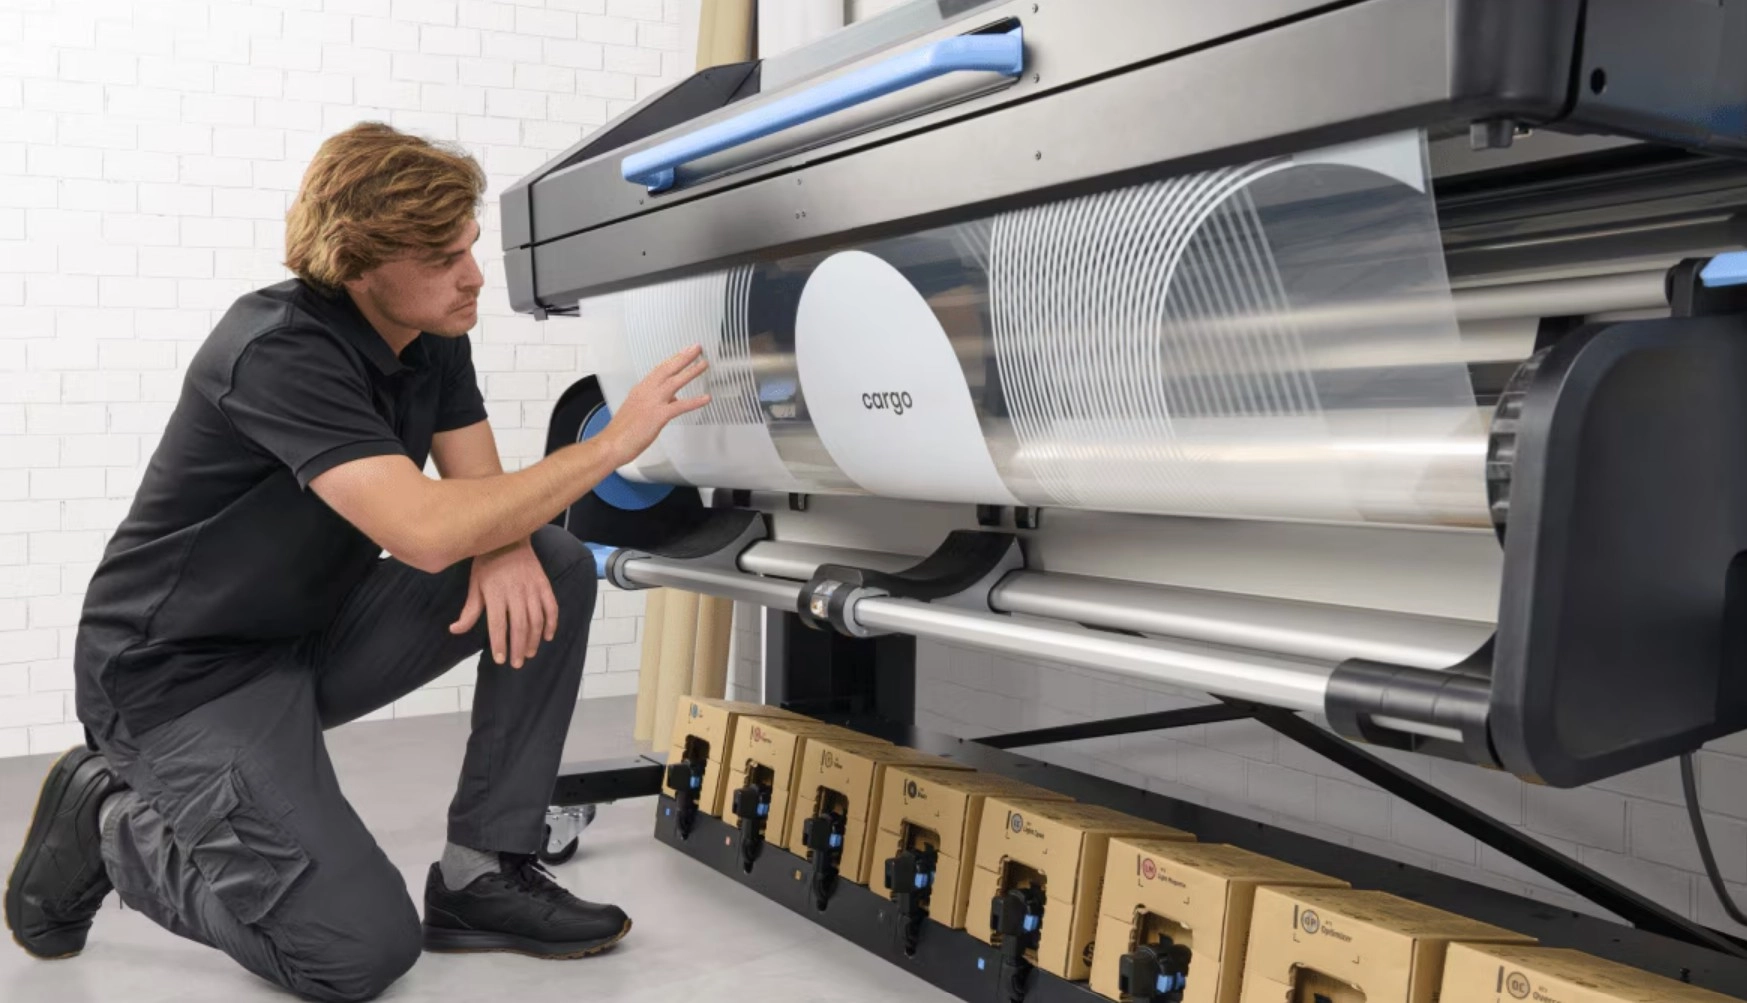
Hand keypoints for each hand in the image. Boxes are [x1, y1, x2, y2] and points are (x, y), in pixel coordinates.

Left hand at [449, 537, 558, 668]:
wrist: (509, 538)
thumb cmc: (487, 562)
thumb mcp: (475, 585)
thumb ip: (469, 610)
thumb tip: (455, 630)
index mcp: (495, 593)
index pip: (498, 625)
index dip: (500, 644)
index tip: (500, 659)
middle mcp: (515, 592)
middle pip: (519, 626)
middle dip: (519, 648)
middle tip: (517, 663)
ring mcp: (532, 588)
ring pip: (536, 620)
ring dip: (534, 640)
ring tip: (530, 653)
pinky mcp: (544, 584)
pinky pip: (551, 607)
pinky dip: (551, 623)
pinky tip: (547, 636)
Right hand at [601, 345, 710, 465]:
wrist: (611, 443)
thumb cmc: (622, 431)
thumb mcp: (638, 410)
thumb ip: (656, 403)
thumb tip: (674, 400)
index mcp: (640, 389)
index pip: (659, 370)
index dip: (673, 360)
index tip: (683, 352)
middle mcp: (646, 392)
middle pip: (667, 369)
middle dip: (683, 357)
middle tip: (696, 348)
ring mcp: (652, 402)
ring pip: (675, 382)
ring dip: (691, 372)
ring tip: (704, 364)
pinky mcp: (658, 416)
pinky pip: (680, 406)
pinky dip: (694, 401)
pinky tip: (706, 398)